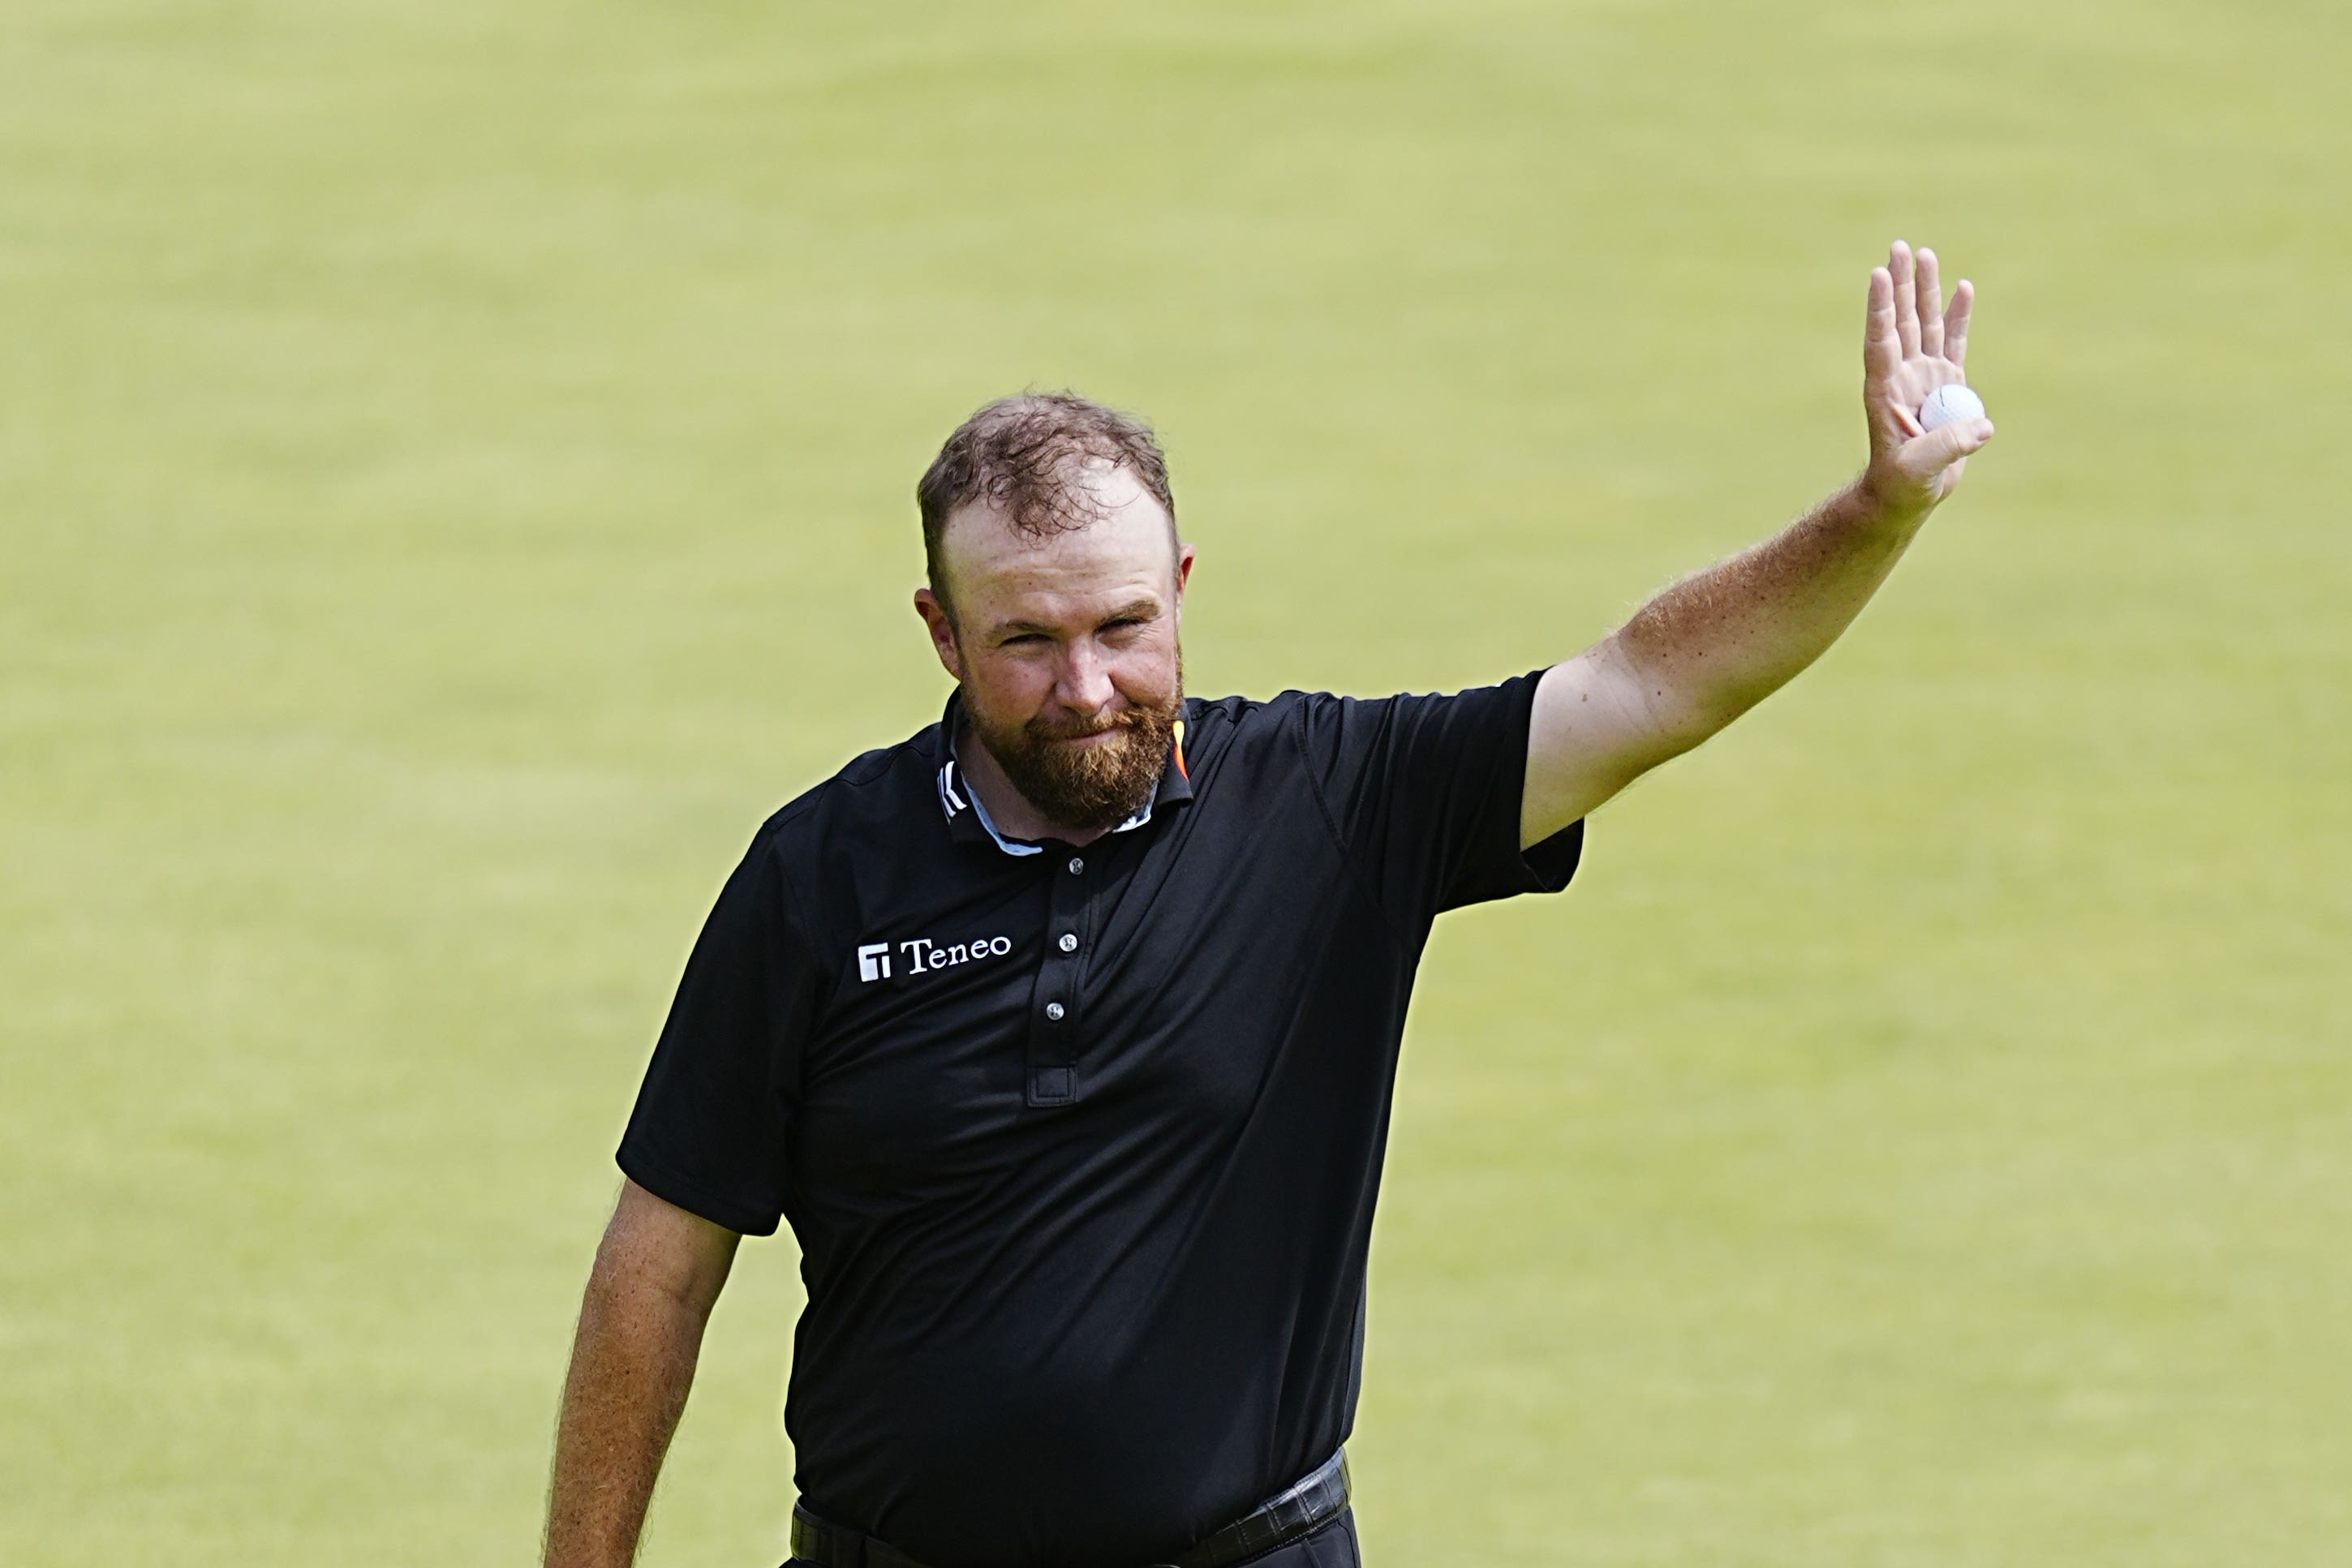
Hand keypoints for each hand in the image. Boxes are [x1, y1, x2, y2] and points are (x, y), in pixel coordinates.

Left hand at [1862, 239, 1992, 516]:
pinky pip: (1954, 342)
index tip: (1878, 275)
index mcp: (1884, 390)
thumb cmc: (1905, 483)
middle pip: (1901, 320)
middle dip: (1900, 284)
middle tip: (1899, 247)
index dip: (1880, 308)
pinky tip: (1963, 287)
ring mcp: (1924, 375)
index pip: (1881, 340)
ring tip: (1923, 254)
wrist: (1909, 493)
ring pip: (1925, 323)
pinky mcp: (1947, 383)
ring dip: (1924, 290)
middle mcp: (1902, 374)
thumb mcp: (1921, 468)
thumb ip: (1948, 445)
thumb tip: (1980, 427)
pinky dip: (1959, 316)